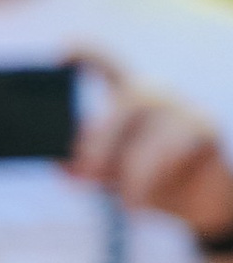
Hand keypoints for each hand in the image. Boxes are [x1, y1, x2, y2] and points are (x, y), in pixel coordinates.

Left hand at [71, 62, 232, 240]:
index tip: (60, 54)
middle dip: (101, 136)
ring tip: (123, 200)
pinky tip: (139, 202)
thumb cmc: (152, 184)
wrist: (200, 208)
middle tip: (84, 172)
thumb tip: (61, 165)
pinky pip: (174, 146)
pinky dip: (151, 176)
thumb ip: (85, 169)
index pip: (107, 66)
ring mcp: (183, 108)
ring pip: (150, 124)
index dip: (84, 54)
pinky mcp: (203, 128)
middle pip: (127, 96)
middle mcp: (156, 96)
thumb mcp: (111, 179)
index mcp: (128, 101)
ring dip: (130, 166)